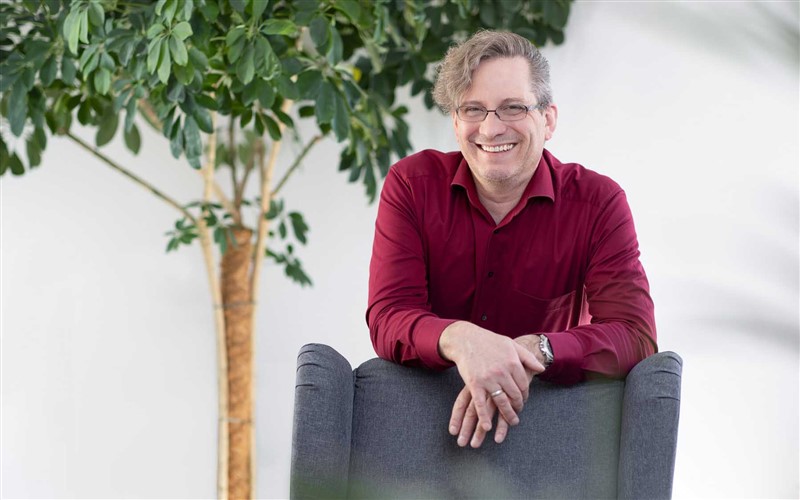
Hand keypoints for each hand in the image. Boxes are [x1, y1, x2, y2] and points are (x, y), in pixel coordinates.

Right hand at [439, 323, 543, 446]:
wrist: (466, 339)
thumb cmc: (489, 341)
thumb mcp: (511, 345)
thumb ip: (527, 357)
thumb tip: (541, 369)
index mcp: (512, 363)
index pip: (524, 385)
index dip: (525, 394)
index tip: (523, 399)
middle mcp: (502, 372)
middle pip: (515, 395)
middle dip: (518, 406)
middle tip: (518, 412)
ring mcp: (488, 379)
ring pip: (501, 402)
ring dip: (508, 415)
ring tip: (512, 421)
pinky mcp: (474, 384)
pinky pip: (481, 404)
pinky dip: (485, 417)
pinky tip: (488, 427)